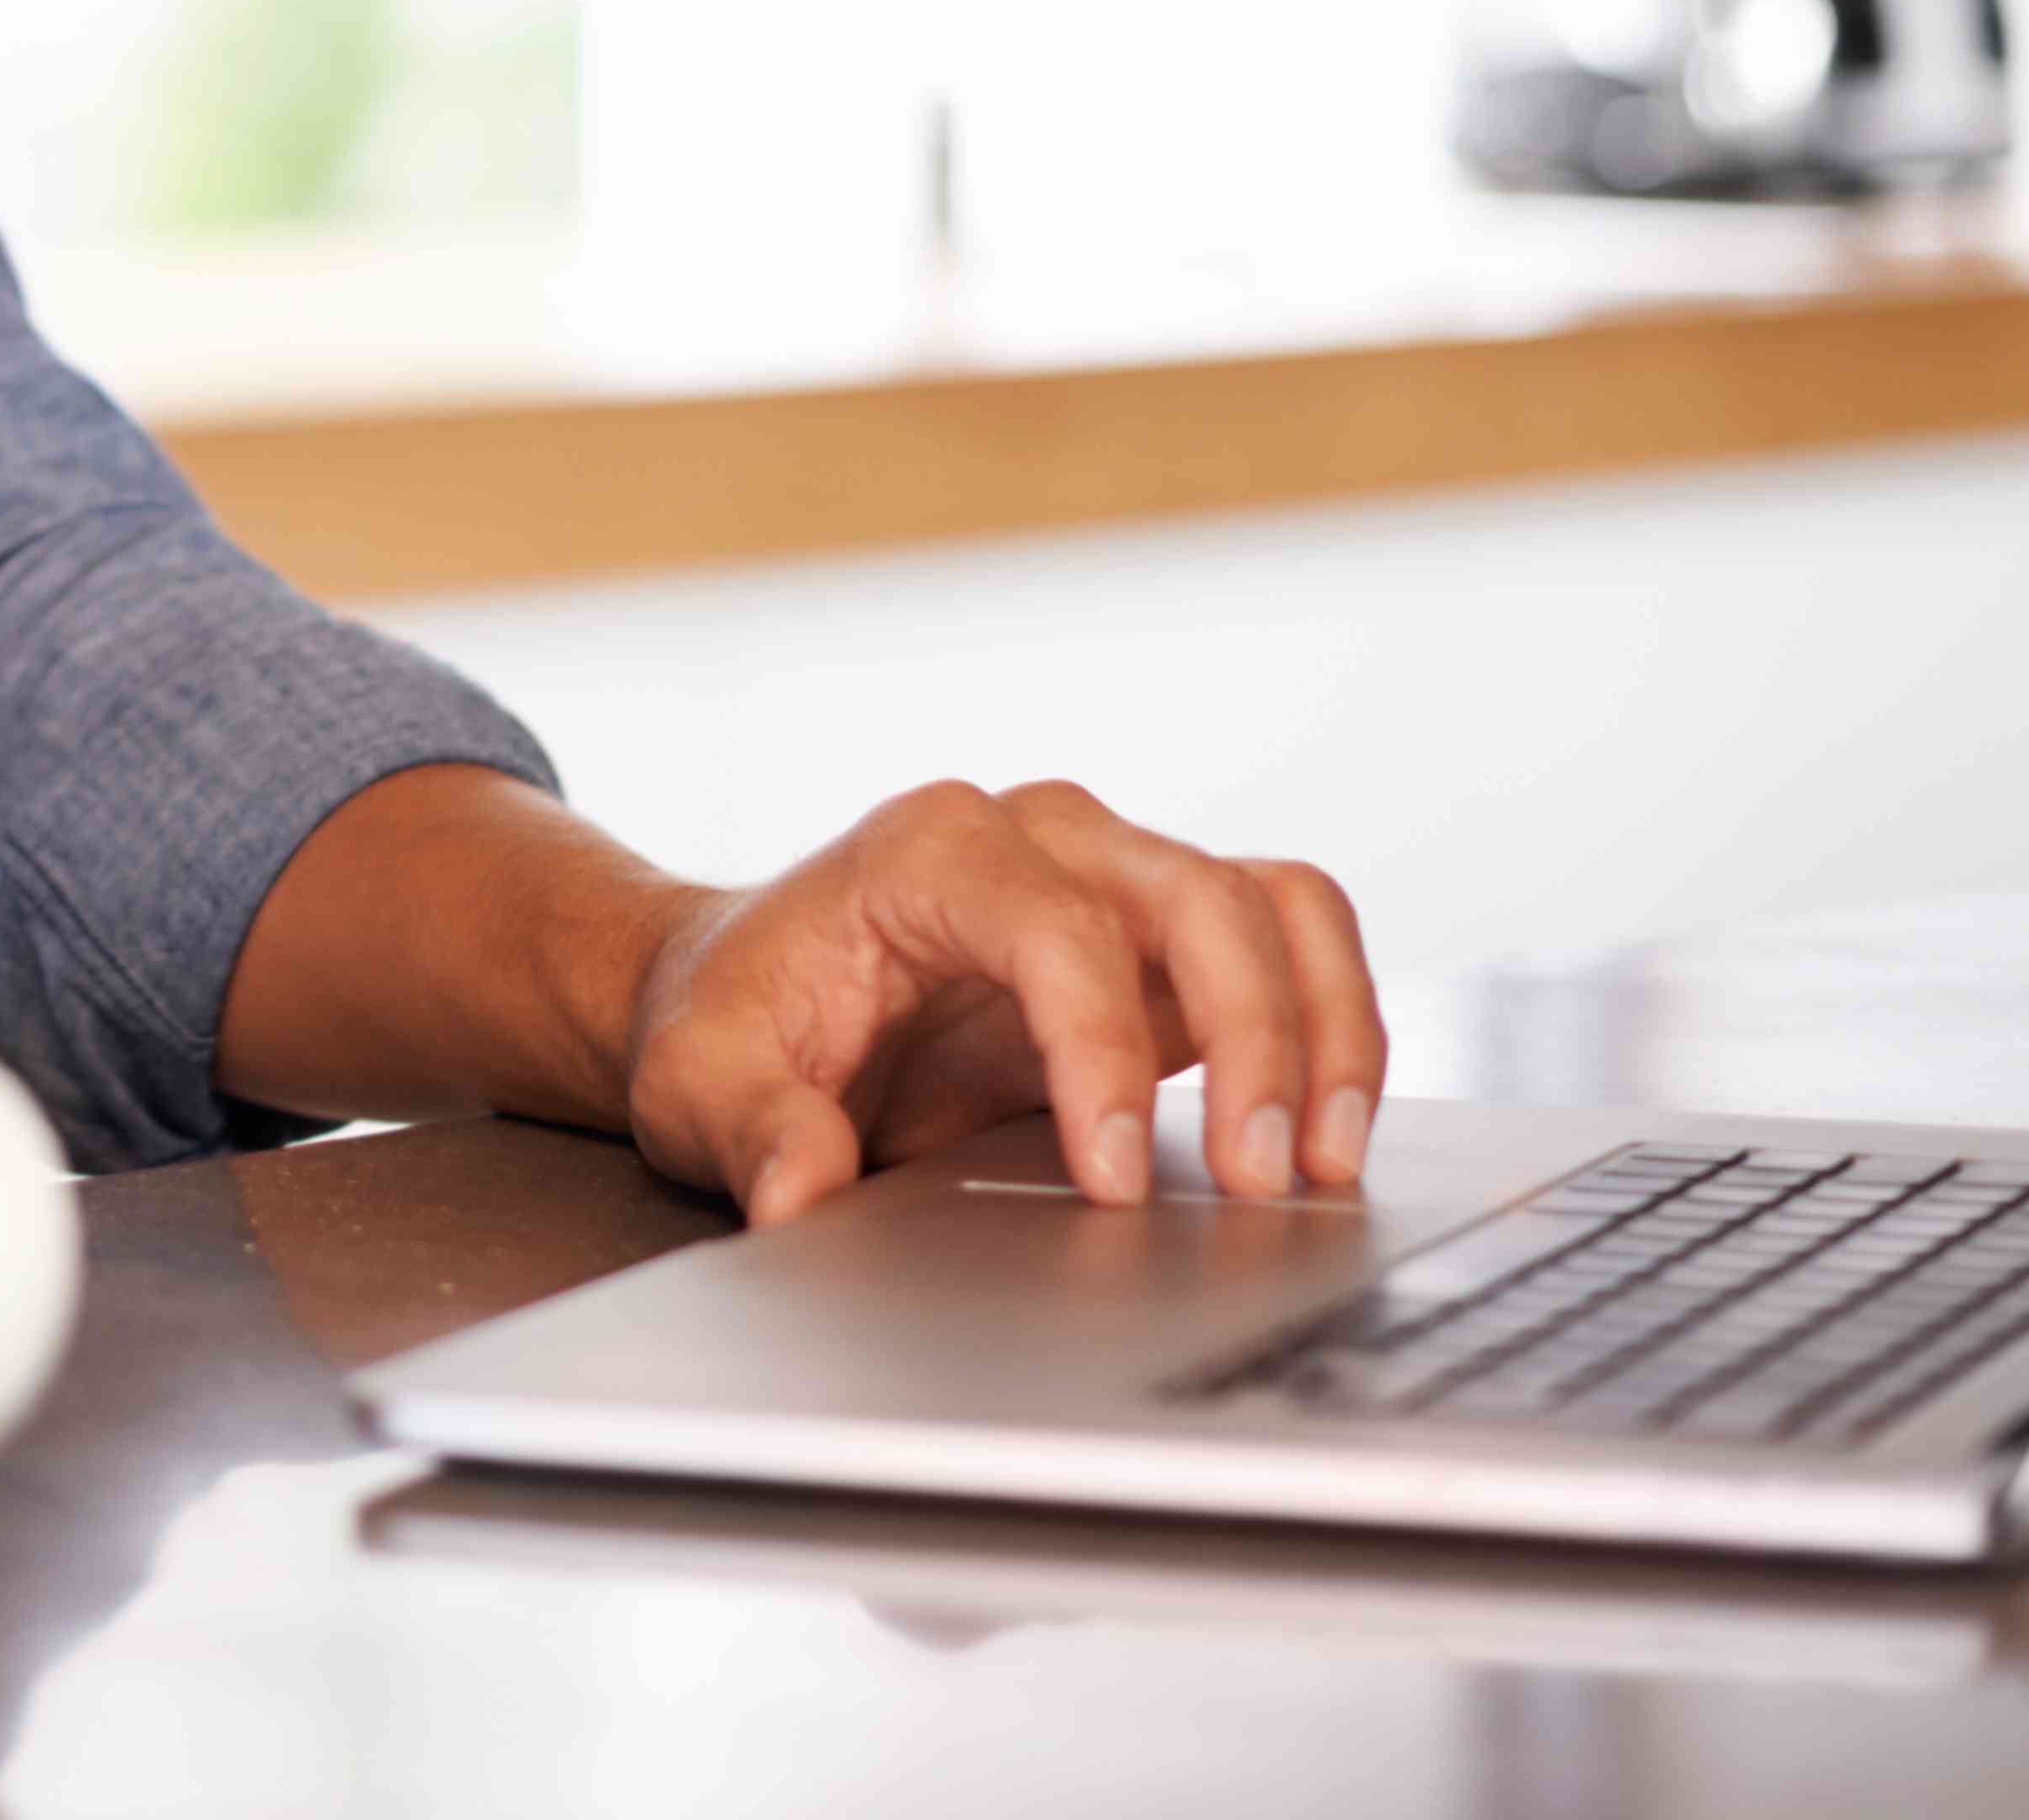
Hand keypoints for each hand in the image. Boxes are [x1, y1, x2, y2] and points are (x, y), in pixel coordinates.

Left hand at [618, 778, 1383, 1224]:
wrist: (751, 990)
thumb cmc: (732, 1022)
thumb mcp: (698, 1083)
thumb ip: (752, 1132)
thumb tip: (804, 1192)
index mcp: (931, 852)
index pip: (1055, 929)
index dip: (1101, 1052)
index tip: (1112, 1181)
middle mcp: (1041, 837)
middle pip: (1198, 897)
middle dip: (1251, 1039)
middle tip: (1254, 1182)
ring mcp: (1115, 877)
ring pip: (1272, 906)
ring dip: (1323, 1027)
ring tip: (1323, 1166)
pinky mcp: (1164, 943)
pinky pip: (1287, 946)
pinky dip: (1330, 1024)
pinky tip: (1326, 1133)